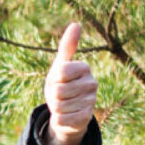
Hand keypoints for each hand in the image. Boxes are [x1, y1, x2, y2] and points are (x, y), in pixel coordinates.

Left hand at [41, 22, 97, 144]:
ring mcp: (91, 101)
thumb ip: (67, 47)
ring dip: (55, 108)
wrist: (67, 111)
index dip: (52, 79)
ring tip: (63, 105)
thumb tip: (76, 24)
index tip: (57, 80)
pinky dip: (58, 120)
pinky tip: (66, 116)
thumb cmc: (61, 84)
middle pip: (58, 91)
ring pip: (59, 106)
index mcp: (84, 67)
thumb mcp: (60, 66)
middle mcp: (92, 83)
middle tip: (59, 95)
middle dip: (52, 96)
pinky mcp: (87, 118)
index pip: (60, 72)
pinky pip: (62, 119)